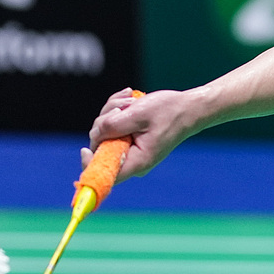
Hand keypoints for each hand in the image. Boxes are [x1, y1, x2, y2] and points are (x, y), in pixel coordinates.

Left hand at [82, 86, 206, 182]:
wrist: (188, 107)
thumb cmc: (169, 111)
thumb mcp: (138, 114)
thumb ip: (113, 125)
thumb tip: (94, 135)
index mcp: (137, 161)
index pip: (106, 174)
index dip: (91, 165)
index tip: (85, 149)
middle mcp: (132, 160)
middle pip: (101, 146)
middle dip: (105, 122)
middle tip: (122, 106)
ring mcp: (131, 149)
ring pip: (105, 132)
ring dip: (112, 112)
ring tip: (130, 100)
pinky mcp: (130, 139)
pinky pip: (113, 127)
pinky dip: (116, 111)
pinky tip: (129, 99)